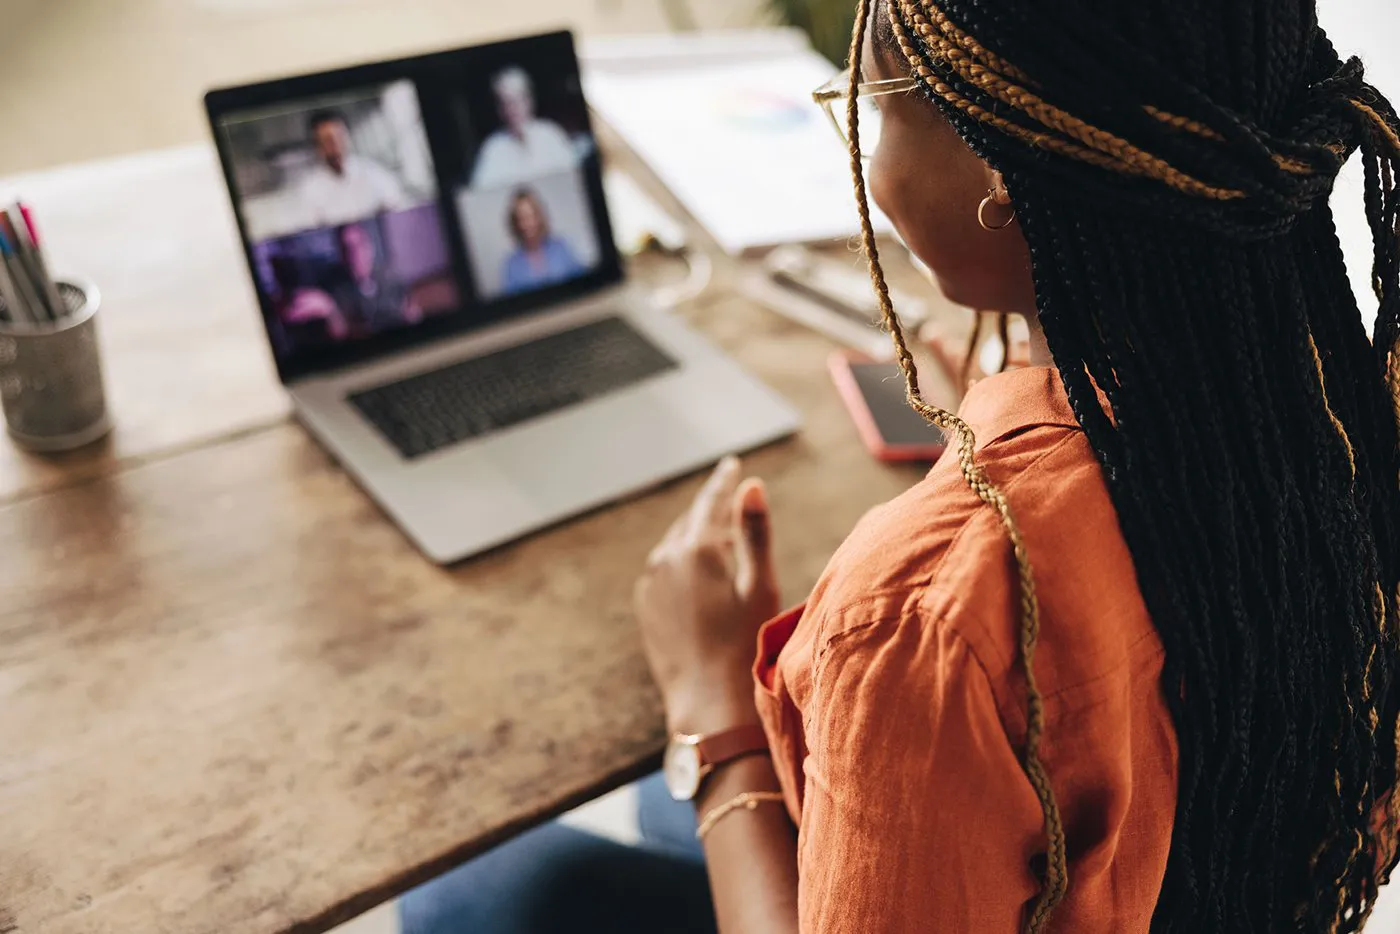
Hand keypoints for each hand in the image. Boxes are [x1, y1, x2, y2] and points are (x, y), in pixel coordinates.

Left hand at [635, 457, 781, 733]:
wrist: (707, 702)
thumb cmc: (744, 646)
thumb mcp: (759, 586)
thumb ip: (754, 532)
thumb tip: (750, 484)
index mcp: (697, 549)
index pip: (711, 501)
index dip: (724, 481)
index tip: (732, 465)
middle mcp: (666, 559)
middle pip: (691, 521)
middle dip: (710, 508)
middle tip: (728, 494)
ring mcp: (650, 582)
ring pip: (675, 544)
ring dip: (695, 535)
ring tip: (716, 533)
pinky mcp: (645, 605)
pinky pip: (664, 569)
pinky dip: (681, 561)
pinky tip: (699, 573)